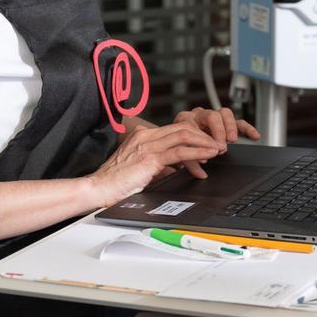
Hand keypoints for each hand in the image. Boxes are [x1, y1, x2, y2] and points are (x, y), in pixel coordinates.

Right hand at [88, 123, 221, 206]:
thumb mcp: (139, 170)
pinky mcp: (150, 158)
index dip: (193, 134)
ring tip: (217, 148)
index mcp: (141, 136)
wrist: (98, 189)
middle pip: (181, 128)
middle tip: (217, 143)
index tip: (205, 142)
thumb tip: (173, 169)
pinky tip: (208, 155)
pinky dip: (198, 152)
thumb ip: (156, 166)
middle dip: (203, 135)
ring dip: (204, 142)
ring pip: (184, 136)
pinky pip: (180, 151)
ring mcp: (148, 145)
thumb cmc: (114, 183)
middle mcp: (145, 136)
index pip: (173, 129)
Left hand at [172, 107, 260, 177]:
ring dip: (230, 128)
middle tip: (221, 146)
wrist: (179, 144)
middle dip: (218, 131)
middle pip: (211, 115)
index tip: (208, 152)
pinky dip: (247, 129)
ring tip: (232, 140)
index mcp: (184, 120)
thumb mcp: (179, 156)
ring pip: (225, 114)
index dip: (202, 139)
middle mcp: (199, 115)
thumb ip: (189, 162)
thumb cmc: (179, 148)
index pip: (195, 123)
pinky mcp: (225, 123)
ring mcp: (213, 117)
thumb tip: (201, 169)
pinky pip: (238, 122)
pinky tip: (254, 136)